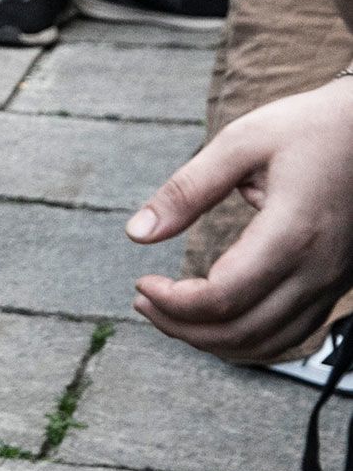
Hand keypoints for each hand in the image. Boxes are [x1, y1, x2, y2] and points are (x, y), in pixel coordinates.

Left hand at [127, 77, 352, 362]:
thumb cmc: (312, 127)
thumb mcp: (241, 142)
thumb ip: (187, 190)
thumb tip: (137, 232)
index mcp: (292, 233)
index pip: (221, 298)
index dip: (172, 302)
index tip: (141, 282)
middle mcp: (318, 268)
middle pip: (240, 331)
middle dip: (180, 326)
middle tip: (143, 302)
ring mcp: (332, 281)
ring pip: (266, 343)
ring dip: (210, 340)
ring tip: (169, 312)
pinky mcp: (336, 283)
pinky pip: (291, 334)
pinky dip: (245, 339)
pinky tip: (213, 319)